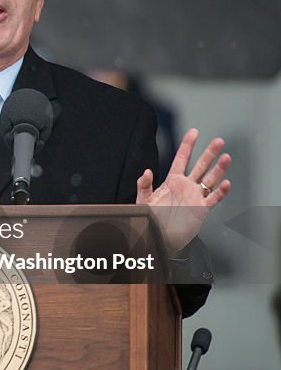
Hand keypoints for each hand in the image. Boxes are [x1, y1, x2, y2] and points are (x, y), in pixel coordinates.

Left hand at [136, 128, 230, 255]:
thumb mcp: (143, 200)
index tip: (194, 132)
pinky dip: (220, 191)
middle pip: (201, 165)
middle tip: (218, 141)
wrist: (159, 237)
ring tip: (226, 157)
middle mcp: (186, 186)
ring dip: (219, 169)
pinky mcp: (201, 208)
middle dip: (209, 153)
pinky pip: (213, 198)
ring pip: (210, 179)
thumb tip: (146, 171)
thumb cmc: (151, 218)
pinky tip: (225, 183)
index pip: (182, 159)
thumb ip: (144, 185)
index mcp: (172, 181)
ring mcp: (195, 196)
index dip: (188, 145)